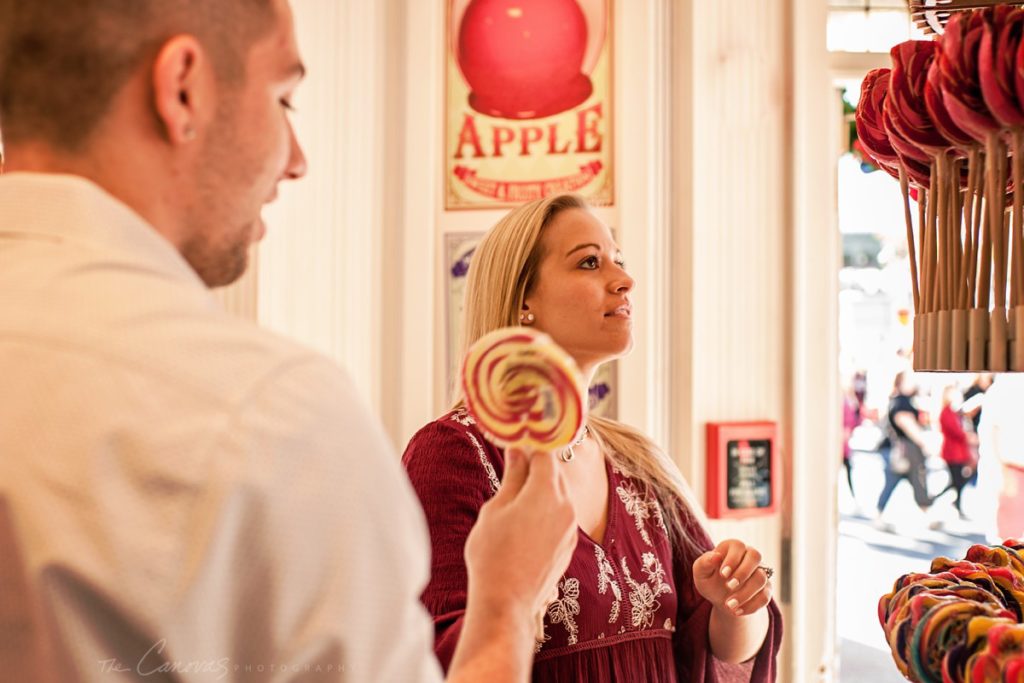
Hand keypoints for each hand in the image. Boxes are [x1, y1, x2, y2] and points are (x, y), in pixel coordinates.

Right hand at [463, 448, 577, 628]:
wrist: (507, 600)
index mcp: (547, 491)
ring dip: (542, 489)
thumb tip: (517, 451)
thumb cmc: (494, 553)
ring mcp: (570, 528)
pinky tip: (526, 521)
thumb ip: (512, 476)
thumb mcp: (496, 508)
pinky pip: (560, 517)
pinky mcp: (569, 546)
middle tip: (514, 464)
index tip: (516, 443)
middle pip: (555, 473)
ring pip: (559, 495)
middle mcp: (566, 506)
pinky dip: (547, 510)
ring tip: (516, 495)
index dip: (530, 445)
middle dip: (537, 466)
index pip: (545, 454)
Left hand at [692, 539, 771, 617]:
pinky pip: (765, 596)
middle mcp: (749, 556)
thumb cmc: (709, 579)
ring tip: (729, 605)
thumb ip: (704, 562)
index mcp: (732, 547)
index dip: (732, 559)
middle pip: (755, 556)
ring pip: (761, 578)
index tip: (722, 574)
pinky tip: (737, 611)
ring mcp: (760, 572)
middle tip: (728, 586)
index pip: (738, 546)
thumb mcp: (701, 572)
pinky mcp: (766, 589)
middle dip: (743, 572)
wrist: (721, 599)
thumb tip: (715, 556)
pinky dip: (751, 606)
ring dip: (745, 593)